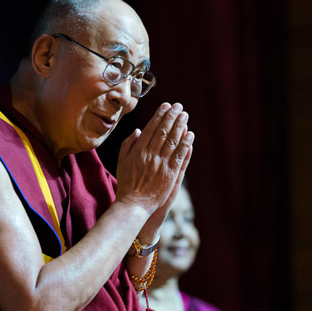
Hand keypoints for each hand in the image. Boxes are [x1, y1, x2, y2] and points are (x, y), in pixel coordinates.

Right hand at [115, 103, 193, 218]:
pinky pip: (179, 157)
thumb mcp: (121, 161)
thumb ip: (128, 144)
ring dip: (180, 127)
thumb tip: (138, 130)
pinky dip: (185, 145)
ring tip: (185, 116)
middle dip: (171, 117)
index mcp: (137, 150)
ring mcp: (161, 164)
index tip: (166, 106)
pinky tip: (190, 135)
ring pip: (172, 141)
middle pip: (163, 131)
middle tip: (179, 106)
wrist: (134, 204)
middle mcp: (150, 155)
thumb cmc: (127, 183)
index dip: (159, 116)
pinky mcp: (170, 174)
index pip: (150, 128)